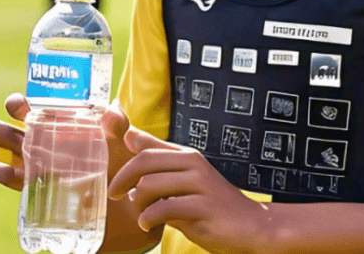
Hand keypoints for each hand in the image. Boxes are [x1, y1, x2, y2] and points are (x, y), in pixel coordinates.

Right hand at [0, 95, 133, 190]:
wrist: (129, 204)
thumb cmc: (123, 166)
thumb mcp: (123, 143)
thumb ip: (119, 126)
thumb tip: (112, 110)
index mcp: (66, 126)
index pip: (40, 108)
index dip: (24, 104)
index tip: (19, 103)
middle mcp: (50, 142)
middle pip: (21, 128)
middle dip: (7, 124)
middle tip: (0, 125)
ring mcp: (44, 166)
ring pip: (15, 151)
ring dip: (2, 141)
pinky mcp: (42, 191)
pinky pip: (18, 181)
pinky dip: (4, 173)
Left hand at [109, 129, 273, 253]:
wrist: (252, 226)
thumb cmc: (212, 204)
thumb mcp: (186, 178)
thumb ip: (160, 158)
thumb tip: (130, 137)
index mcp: (187, 156)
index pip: (146, 149)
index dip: (122, 163)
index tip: (110, 179)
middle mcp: (194, 164)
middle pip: (144, 163)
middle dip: (122, 180)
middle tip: (114, 196)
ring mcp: (200, 185)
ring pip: (150, 185)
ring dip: (137, 204)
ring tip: (141, 215)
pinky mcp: (203, 208)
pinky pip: (164, 208)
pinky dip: (149, 218)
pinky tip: (149, 225)